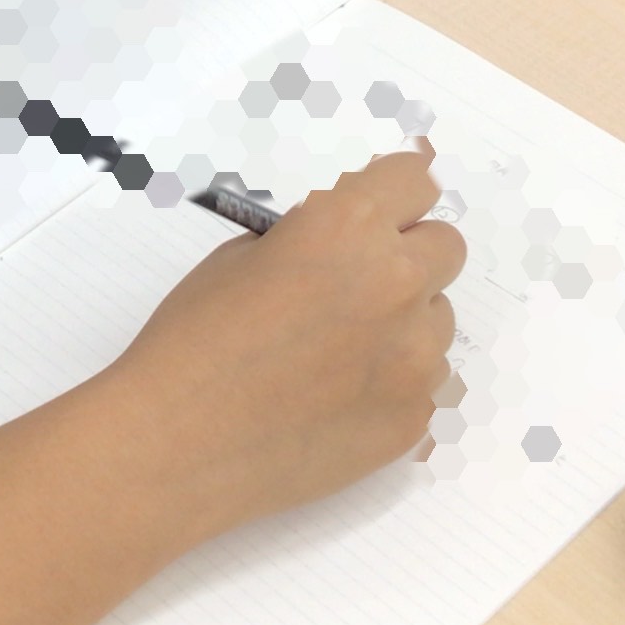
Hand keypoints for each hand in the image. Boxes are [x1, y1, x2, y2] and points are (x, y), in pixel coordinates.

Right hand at [94, 145, 463, 548]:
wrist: (178, 444)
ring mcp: (416, 356)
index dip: (395, 193)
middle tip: (357, 282)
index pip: (415, 179)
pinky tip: (336, 398)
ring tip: (337, 352)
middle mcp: (396, 282)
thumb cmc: (192, 343)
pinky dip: (392, 381)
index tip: (385, 206)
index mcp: (346, 227)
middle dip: (408, 255)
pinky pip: (427, 382)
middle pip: (446, 246)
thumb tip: (344, 245)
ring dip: (403, 323)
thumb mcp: (238, 258)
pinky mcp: (416, 416)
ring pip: (438, 319)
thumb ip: (309, 240)